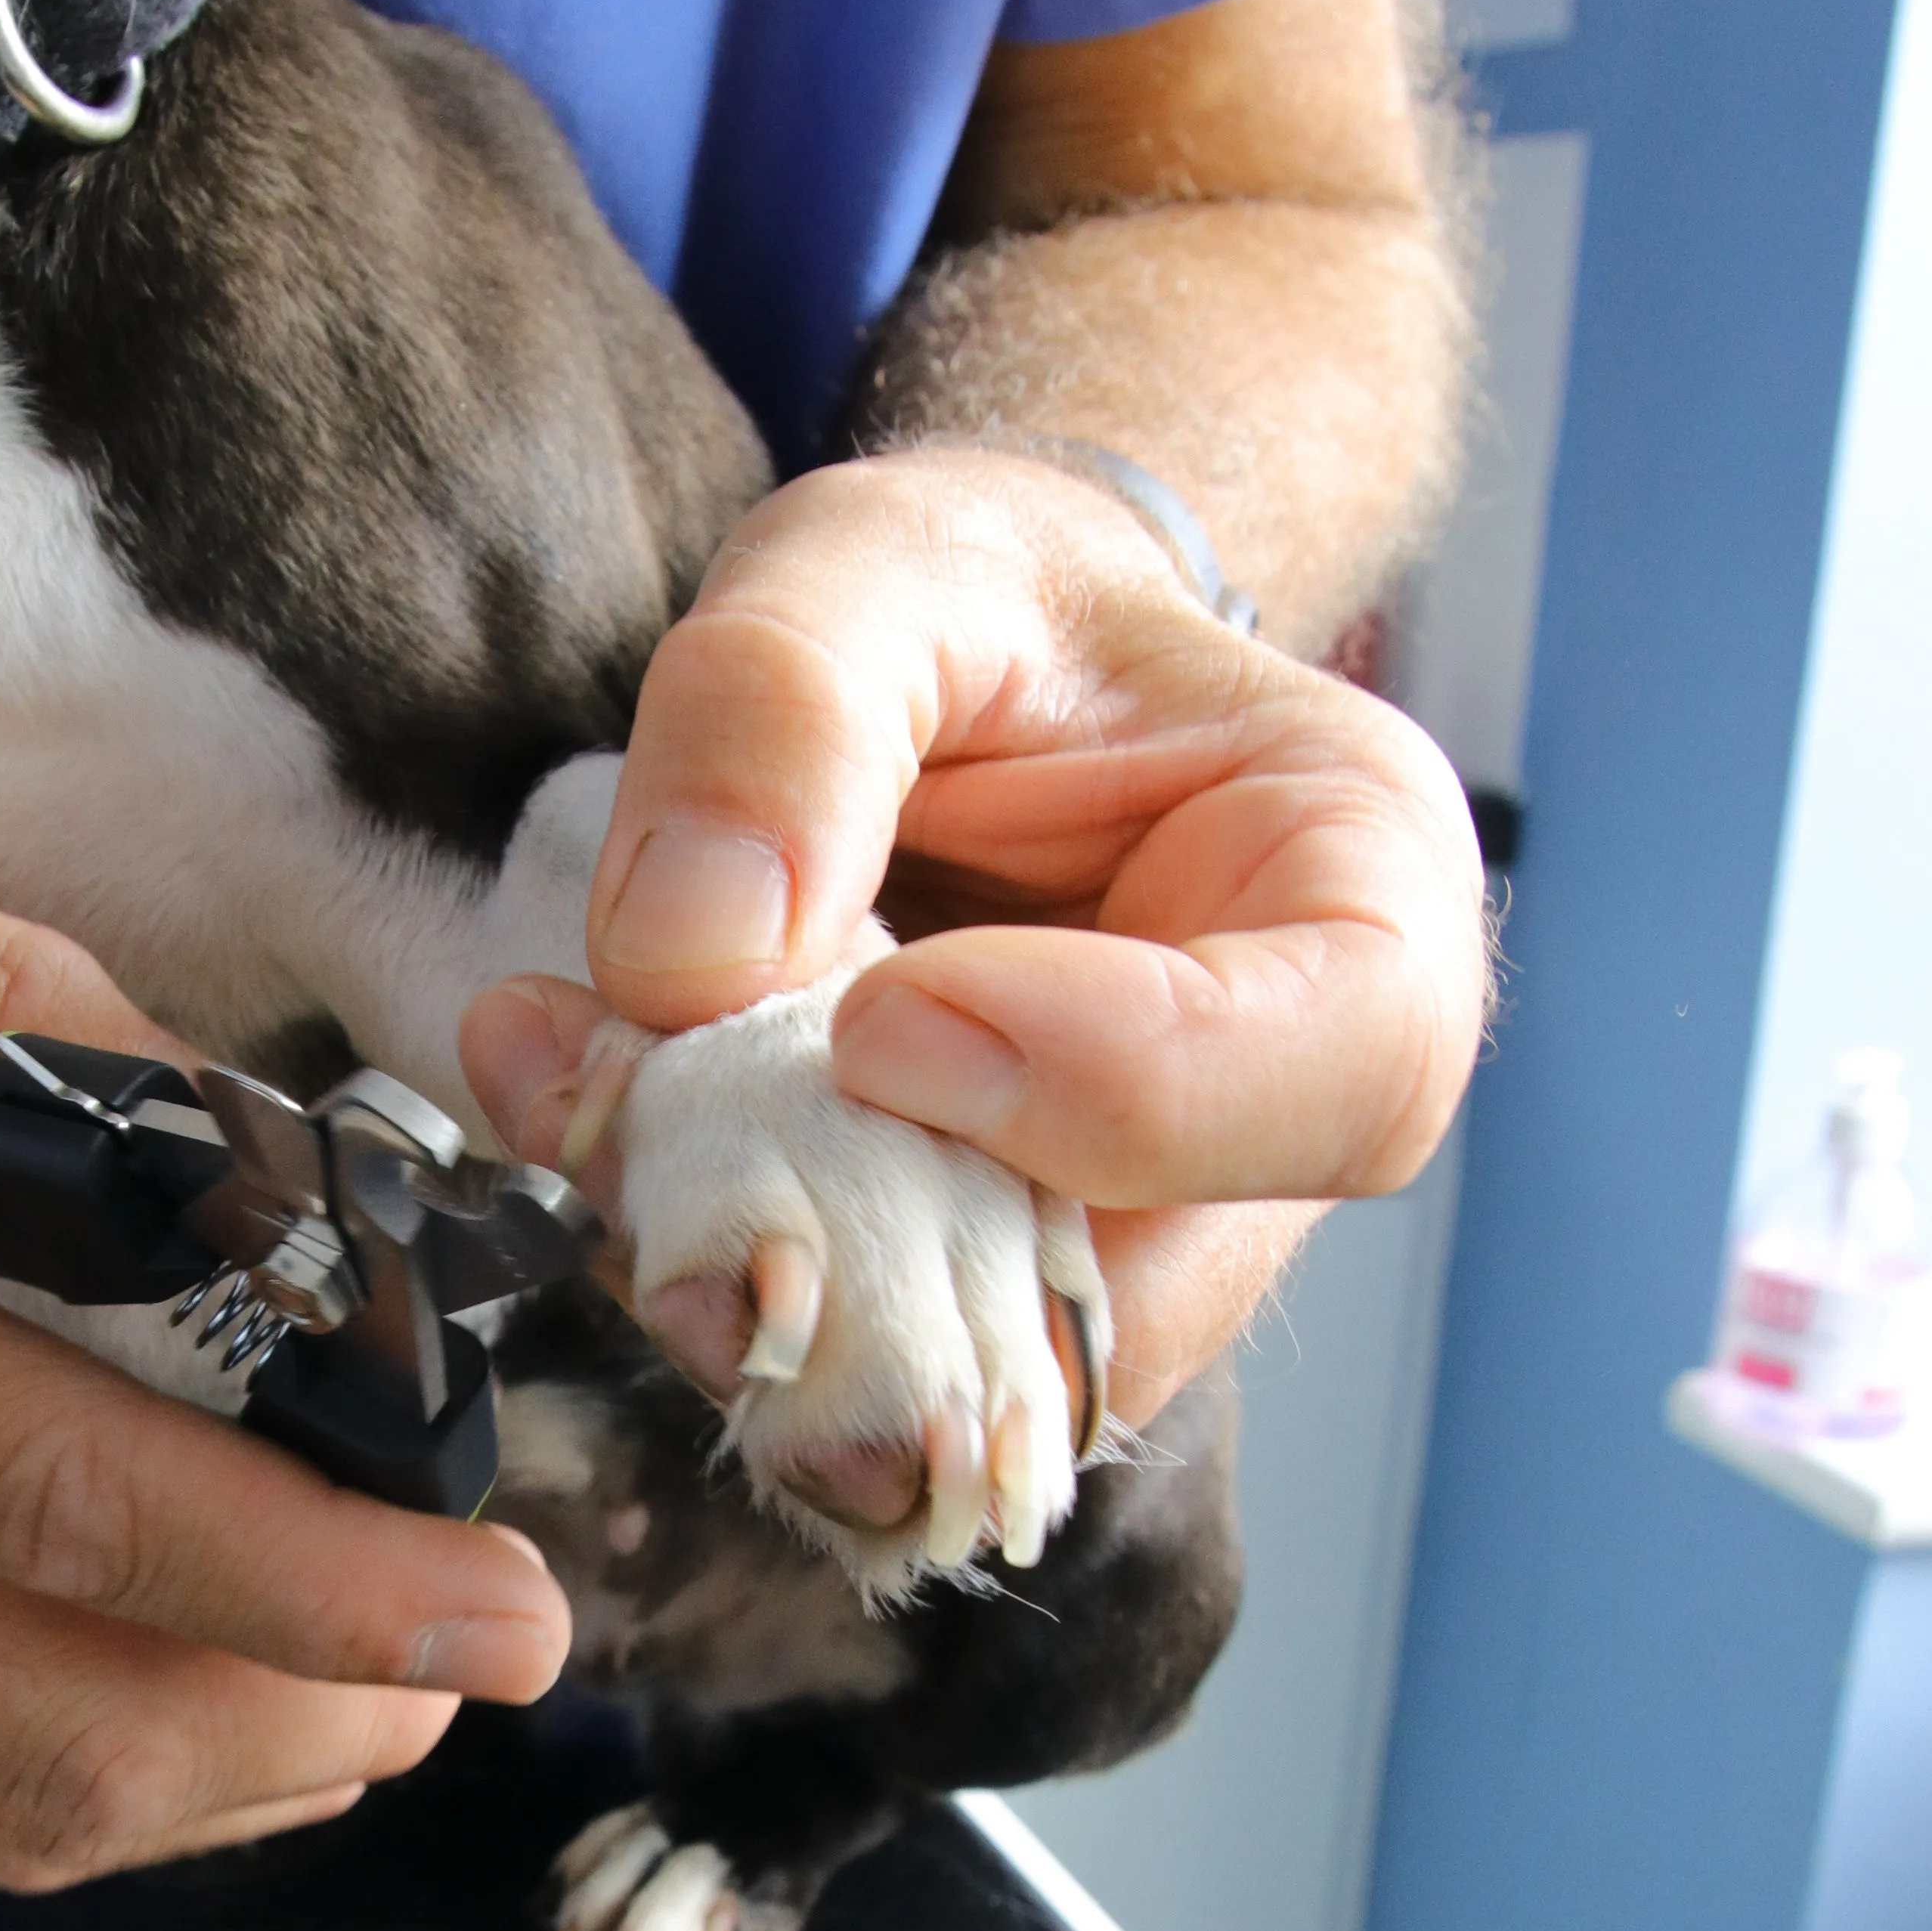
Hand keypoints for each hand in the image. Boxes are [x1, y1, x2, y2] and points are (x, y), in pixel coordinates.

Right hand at [0, 822, 568, 1877]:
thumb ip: (17, 999)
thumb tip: (249, 1143)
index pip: (71, 1498)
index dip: (315, 1575)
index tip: (502, 1602)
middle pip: (72, 1710)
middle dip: (332, 1702)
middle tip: (492, 1651)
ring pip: (21, 1805)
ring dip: (248, 1773)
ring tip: (396, 1687)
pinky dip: (120, 1797)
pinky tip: (231, 1724)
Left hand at [462, 450, 1484, 1420]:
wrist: (956, 663)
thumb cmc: (972, 597)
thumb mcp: (870, 561)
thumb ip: (781, 706)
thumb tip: (682, 960)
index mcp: (1361, 891)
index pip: (1344, 1067)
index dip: (1111, 1087)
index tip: (880, 1018)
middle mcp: (1277, 1111)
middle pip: (1135, 1297)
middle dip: (866, 1254)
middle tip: (628, 1118)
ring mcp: (1126, 1225)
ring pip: (965, 1369)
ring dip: (749, 1276)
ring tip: (570, 1093)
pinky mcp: (972, 1279)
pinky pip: (855, 1350)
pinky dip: (704, 1261)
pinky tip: (579, 1118)